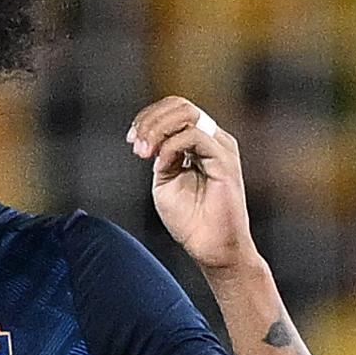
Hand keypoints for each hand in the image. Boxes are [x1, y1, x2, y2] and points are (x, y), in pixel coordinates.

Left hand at [126, 96, 256, 274]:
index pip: (175, 110)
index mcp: (200, 143)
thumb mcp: (165, 182)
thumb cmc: (190, 221)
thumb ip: (160, 157)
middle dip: (150, 120)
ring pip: (187, 115)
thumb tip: (154, 140)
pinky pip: (194, 137)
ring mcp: (221, 148)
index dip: (148, 118)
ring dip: (157, 130)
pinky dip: (171, 147)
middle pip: (180, 106)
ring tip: (143, 152)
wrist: (211, 248)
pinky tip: (160, 165)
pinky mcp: (225, 160)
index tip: (130, 140)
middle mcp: (213, 140)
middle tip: (135, 145)